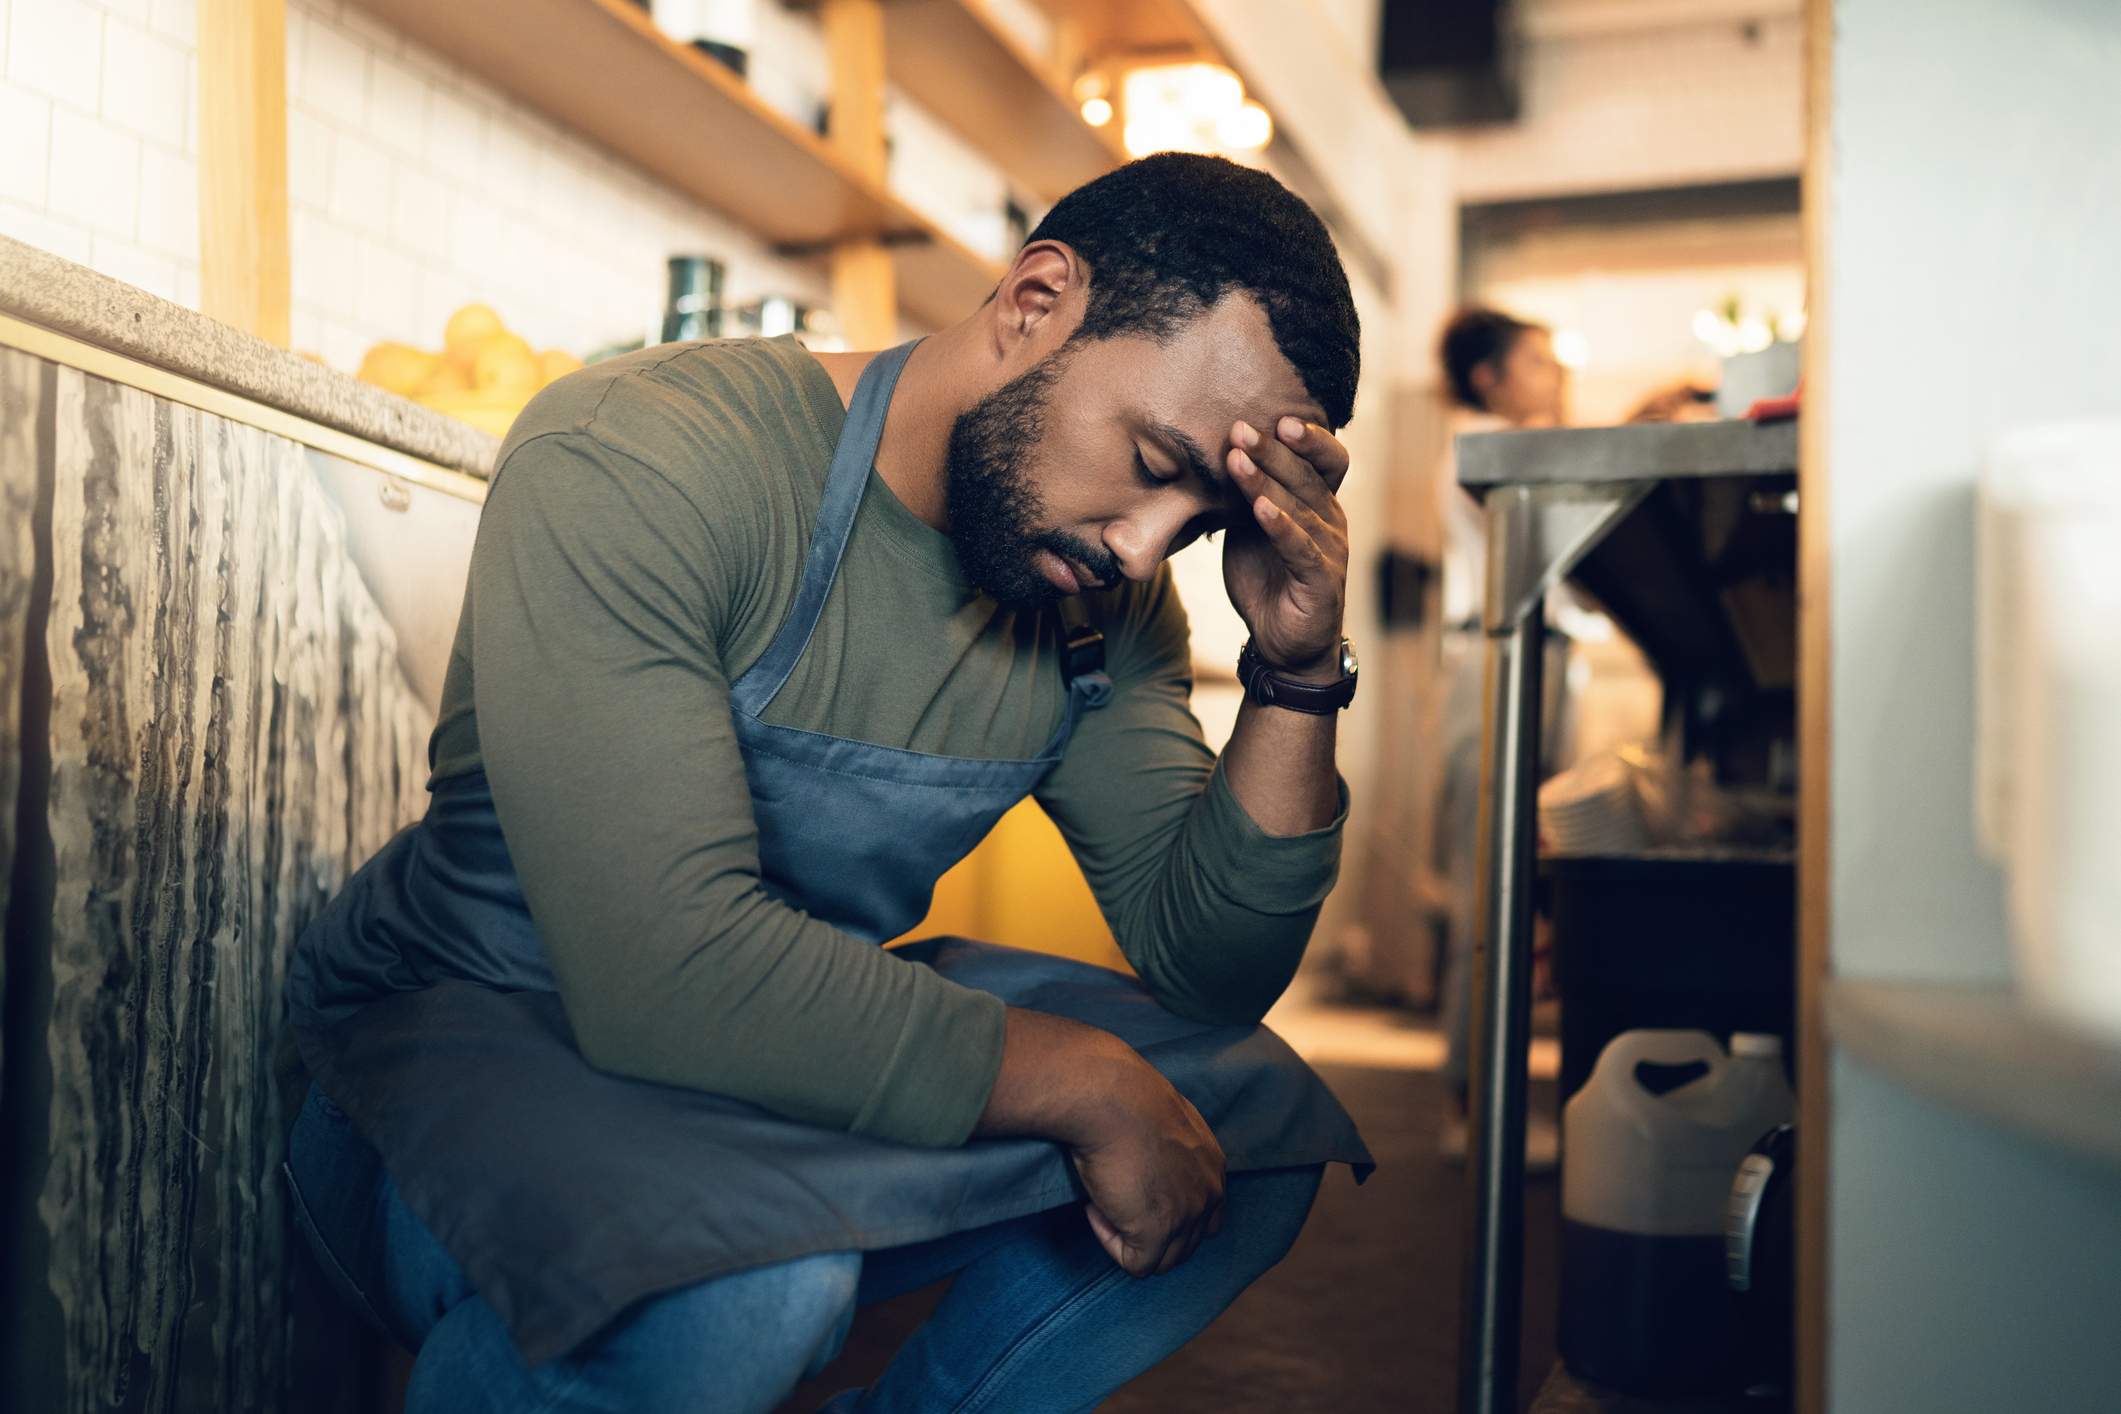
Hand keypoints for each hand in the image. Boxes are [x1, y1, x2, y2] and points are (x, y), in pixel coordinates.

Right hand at [976, 1007, 1226, 1276]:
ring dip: (1130, 1238)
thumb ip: (1175, 1148)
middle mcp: (1208, 1195)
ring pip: (1162, 1261)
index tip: (1141, 1201)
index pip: (1210, 1219)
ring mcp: (1186, 1218)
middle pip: (1186, 1246)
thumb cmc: (1127, 1098)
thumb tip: (1155, 1160)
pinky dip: (1111, 1242)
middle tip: (1119, 1203)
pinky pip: (1135, 1263)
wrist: (1110, 1099)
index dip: (1175, 1220)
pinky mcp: (1157, 1234)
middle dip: (1152, 1234)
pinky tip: (1097, 1209)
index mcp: (1213, 1167)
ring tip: (1105, 1203)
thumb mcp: (1168, 1118)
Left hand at [1221, 417, 1349, 679]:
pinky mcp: (1320, 580)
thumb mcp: (1250, 528)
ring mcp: (1330, 550)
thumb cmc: (1267, 578)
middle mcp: (1330, 520)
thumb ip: (1244, 494)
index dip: (1306, 437)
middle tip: (1241, 428)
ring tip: (1238, 459)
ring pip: (1300, 507)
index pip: (1325, 459)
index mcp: (1318, 502)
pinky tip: (1259, 509)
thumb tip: (1215, 453)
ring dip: (1267, 482)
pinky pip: (1300, 548)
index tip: (1273, 415)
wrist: (1281, 642)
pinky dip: (1280, 526)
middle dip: (1273, 450)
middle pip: (1307, 475)